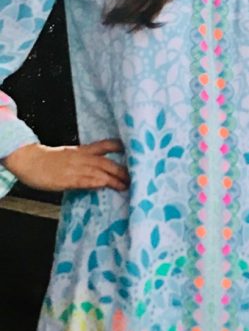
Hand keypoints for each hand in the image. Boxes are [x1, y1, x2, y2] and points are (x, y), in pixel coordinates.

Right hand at [3, 140, 128, 192]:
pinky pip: (87, 180)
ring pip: (101, 171)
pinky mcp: (69, 178)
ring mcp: (76, 167)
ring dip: (115, 179)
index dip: (120, 147)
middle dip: (123, 170)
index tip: (134, 151)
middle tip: (137, 176)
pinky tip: (107, 186)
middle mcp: (83, 157)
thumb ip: (84, 160)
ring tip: (127, 185)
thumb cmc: (48, 160)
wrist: (30, 160)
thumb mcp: (69, 154)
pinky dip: (98, 182)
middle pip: (108, 162)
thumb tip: (98, 170)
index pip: (105, 145)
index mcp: (82, 150)